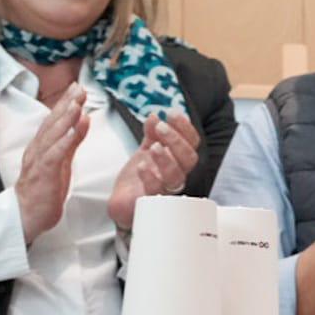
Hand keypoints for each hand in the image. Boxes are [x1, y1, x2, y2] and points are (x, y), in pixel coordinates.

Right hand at [15, 85, 88, 244]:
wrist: (27, 216)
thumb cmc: (45, 191)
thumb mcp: (61, 163)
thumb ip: (70, 143)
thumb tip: (82, 123)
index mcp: (42, 147)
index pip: (55, 121)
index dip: (66, 104)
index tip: (78, 89)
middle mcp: (38, 150)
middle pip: (53, 122)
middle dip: (67, 104)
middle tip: (79, 88)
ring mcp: (39, 161)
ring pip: (53, 134)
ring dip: (66, 117)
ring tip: (78, 103)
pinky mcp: (44, 173)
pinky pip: (56, 153)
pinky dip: (66, 140)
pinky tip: (76, 129)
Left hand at [109, 111, 202, 229]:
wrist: (123, 202)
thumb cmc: (139, 178)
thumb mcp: (145, 150)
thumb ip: (151, 134)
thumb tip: (155, 115)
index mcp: (178, 159)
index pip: (192, 143)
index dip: (185, 128)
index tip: (172, 113)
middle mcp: (177, 174)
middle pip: (189, 158)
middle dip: (176, 140)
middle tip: (161, 127)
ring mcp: (165, 188)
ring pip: (176, 175)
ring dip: (166, 159)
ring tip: (153, 147)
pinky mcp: (150, 200)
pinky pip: (156, 190)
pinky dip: (150, 177)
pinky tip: (141, 166)